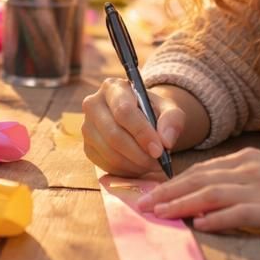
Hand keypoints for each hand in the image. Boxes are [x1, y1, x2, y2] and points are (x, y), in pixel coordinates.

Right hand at [80, 78, 197, 177]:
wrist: (138, 118)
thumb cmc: (152, 111)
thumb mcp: (168, 108)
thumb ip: (172, 119)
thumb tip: (166, 141)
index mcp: (112, 88)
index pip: (123, 111)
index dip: (142, 133)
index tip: (159, 150)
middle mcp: (93, 105)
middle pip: (114, 135)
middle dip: (140, 154)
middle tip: (158, 162)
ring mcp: (87, 127)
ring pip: (110, 153)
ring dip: (135, 164)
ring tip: (153, 164)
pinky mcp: (87, 147)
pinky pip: (107, 165)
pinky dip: (127, 170)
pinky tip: (140, 165)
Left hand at [139, 147, 259, 245]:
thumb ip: (243, 191)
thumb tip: (208, 209)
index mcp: (251, 160)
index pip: (201, 169)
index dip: (172, 182)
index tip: (148, 193)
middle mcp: (254, 168)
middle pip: (199, 178)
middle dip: (167, 192)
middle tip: (141, 205)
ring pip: (213, 193)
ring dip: (182, 204)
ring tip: (159, 215)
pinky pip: (241, 212)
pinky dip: (217, 219)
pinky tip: (199, 226)